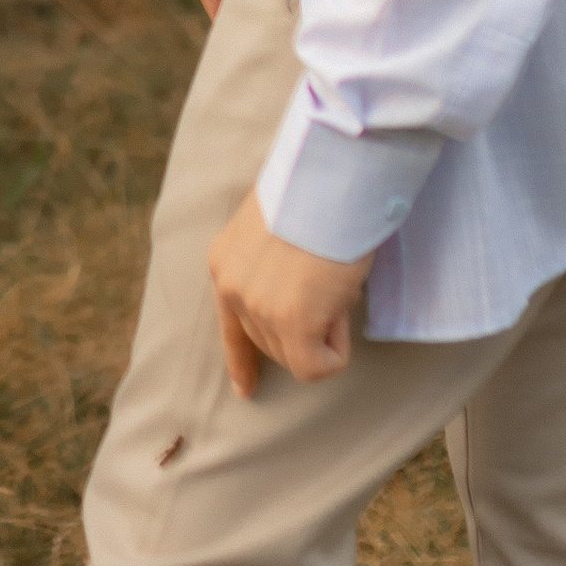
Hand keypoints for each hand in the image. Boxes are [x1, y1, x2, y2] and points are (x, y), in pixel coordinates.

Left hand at [207, 193, 366, 397]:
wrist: (334, 175)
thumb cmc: (318, 187)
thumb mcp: (277, 224)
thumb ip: (273, 262)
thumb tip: (299, 297)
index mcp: (224, 260)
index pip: (230, 326)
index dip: (241, 361)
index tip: (245, 390)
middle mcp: (232, 286)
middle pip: (270, 343)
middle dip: (305, 328)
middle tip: (329, 282)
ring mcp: (258, 307)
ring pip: (296, 354)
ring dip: (325, 329)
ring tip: (334, 281)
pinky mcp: (292, 324)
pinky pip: (317, 366)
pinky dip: (336, 350)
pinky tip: (340, 307)